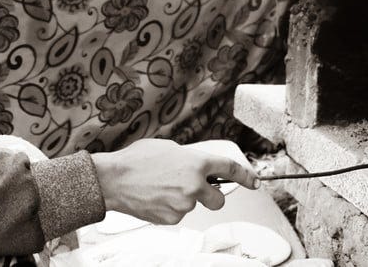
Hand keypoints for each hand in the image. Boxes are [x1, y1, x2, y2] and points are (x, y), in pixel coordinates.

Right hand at [90, 138, 258, 224]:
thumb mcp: (167, 148)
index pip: (229, 169)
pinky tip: (155, 198)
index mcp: (196, 162)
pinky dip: (169, 208)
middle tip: (195, 189)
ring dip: (182, 199)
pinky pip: (177, 214)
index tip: (253, 181)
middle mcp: (194, 185)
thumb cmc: (136, 160)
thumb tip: (195, 166)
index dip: (245, 176)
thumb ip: (187, 158)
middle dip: (211, 196)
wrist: (114, 179)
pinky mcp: (171, 218)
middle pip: (219, 200)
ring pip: (192, 206)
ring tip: (160, 188)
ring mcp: (183, 204)